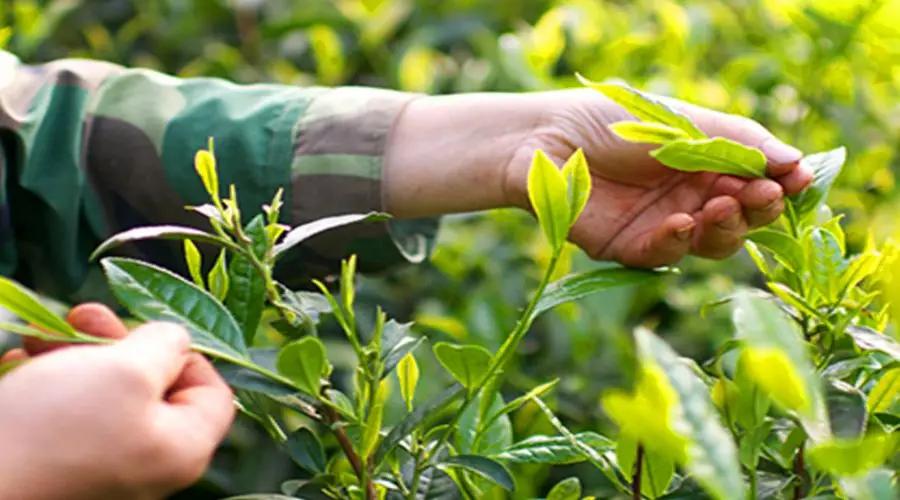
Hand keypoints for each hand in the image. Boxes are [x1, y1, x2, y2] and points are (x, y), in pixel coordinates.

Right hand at [0, 304, 234, 499]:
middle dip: (116, 343)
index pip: (213, 394)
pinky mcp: (58, 466)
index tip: (146, 333)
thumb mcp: (127, 371)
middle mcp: (149, 465)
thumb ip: (165, 347)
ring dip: (73, 355)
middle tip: (83, 315)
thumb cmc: (58, 427)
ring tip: (40, 338)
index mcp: (183, 449)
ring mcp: (102, 468)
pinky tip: (22, 364)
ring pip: (103, 396)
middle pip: (154, 388)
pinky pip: (64, 416)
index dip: (187, 353)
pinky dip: (46, 384)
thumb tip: (176, 340)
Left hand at [384, 89, 811, 266]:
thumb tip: (796, 162)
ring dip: (724, 227)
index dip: (778, 184)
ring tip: (720, 203)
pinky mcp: (631, 248)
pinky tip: (680, 223)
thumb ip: (735, 141)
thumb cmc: (608, 121)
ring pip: (712, 243)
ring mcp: (663, 225)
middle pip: (742, 218)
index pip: (756, 180)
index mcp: (705, 163)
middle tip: (761, 195)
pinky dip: (678, 242)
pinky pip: (666, 256)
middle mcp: (690, 197)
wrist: (543, 141)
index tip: (797, 179)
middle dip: (757, 208)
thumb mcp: (678, 122)